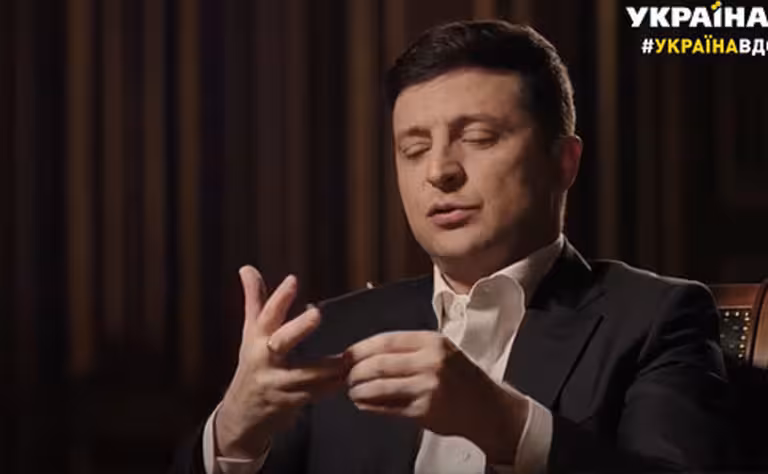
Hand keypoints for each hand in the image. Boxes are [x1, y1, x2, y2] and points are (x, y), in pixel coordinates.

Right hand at [215, 266, 349, 458]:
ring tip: (348, 357)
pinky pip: (314, 394)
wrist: (241, 414)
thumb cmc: (252, 364)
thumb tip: (247, 268)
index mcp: (257, 338)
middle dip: (298, 328)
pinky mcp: (288, 403)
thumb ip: (254, 300)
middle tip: (317, 313)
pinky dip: (331, 387)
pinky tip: (348, 379)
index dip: (278, 297)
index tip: (293, 280)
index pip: (266, 314)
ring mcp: (276, 383)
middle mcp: (264, 358)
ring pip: (304, 373)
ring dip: (327, 366)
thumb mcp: (250, 333)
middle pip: (281, 341)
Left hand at [345, 331, 527, 463]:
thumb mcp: (440, 352)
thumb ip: (408, 350)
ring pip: (380, 386)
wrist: (487, 408)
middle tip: (344, 376)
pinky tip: (363, 404)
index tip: (346, 355)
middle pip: (379, 363)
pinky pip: (388, 407)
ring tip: (352, 391)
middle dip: (355, 371)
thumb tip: (366, 354)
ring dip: (359, 390)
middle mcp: (431, 361)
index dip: (361, 349)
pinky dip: (371, 406)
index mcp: (432, 341)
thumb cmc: (460, 377)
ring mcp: (428, 387)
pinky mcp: (425, 410)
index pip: (386, 340)